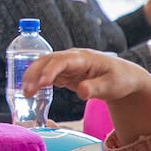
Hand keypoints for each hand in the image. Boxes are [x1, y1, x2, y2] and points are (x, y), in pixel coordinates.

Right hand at [23, 48, 150, 103]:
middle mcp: (72, 58)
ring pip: (44, 66)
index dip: (50, 70)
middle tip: (26, 91)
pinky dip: (37, 81)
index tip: (41, 83)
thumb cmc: (120, 79)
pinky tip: (31, 92)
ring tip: (25, 93)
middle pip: (47, 60)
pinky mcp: (65, 73)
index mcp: (83, 58)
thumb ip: (96, 88)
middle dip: (34, 74)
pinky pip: (47, 74)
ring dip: (32, 77)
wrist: (124, 77)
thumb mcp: (112, 86)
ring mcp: (67, 64)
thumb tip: (81, 91)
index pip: (62, 61)